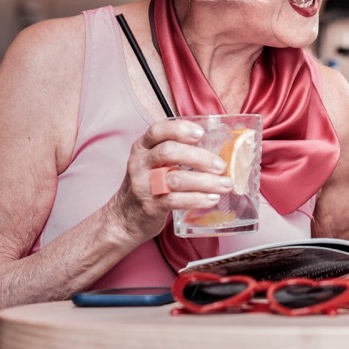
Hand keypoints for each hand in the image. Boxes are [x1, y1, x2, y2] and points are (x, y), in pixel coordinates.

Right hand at [109, 118, 233, 240]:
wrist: (124, 219)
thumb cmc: (148, 185)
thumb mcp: (153, 163)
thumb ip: (176, 152)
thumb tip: (217, 148)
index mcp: (142, 148)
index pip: (157, 131)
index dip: (180, 129)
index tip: (201, 133)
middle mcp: (140, 164)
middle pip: (169, 152)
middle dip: (200, 157)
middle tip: (221, 165)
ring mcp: (144, 185)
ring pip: (176, 178)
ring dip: (205, 181)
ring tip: (225, 184)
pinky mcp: (150, 206)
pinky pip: (175, 200)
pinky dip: (197, 199)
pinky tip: (212, 199)